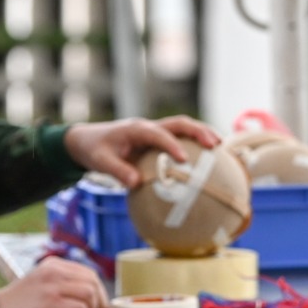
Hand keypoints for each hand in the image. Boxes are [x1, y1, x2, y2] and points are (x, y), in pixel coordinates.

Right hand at [0, 257, 108, 307]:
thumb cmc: (17, 305)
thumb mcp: (41, 284)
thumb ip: (62, 286)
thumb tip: (89, 300)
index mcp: (54, 265)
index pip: (89, 273)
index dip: (99, 292)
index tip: (99, 306)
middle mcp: (55, 271)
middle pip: (94, 283)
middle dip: (100, 303)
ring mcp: (53, 286)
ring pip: (90, 294)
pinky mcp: (50, 303)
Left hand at [63, 115, 219, 187]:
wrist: (87, 140)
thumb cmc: (94, 150)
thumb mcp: (100, 161)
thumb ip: (117, 171)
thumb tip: (136, 183)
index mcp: (136, 129)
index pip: (159, 134)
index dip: (172, 145)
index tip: (184, 160)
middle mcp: (149, 127)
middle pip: (180, 123)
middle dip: (198, 132)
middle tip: (214, 145)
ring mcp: (155, 131)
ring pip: (184, 128)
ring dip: (202, 134)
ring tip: (220, 147)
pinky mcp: (158, 140)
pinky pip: (181, 138)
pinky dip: (196, 143)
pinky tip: (209, 157)